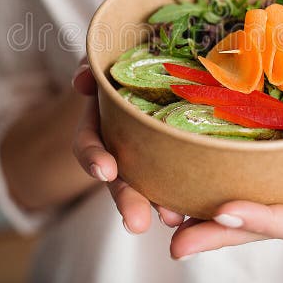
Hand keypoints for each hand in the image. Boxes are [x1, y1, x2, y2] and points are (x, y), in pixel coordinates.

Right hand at [71, 59, 185, 232]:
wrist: (162, 64)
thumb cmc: (127, 61)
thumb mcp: (106, 60)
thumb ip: (93, 66)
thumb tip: (83, 80)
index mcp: (101, 124)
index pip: (89, 145)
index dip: (93, 158)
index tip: (106, 170)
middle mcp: (122, 147)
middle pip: (120, 179)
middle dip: (127, 200)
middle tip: (137, 222)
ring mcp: (148, 156)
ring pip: (150, 185)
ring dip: (159, 204)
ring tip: (174, 220)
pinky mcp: (178, 158)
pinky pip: (180, 179)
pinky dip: (186, 193)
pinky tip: (199, 208)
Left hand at [169, 84, 282, 259]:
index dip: (263, 219)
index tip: (224, 210)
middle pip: (269, 229)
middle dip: (222, 236)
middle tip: (178, 241)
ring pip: (257, 221)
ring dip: (214, 228)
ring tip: (172, 227)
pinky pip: (256, 200)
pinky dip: (223, 205)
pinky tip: (190, 201)